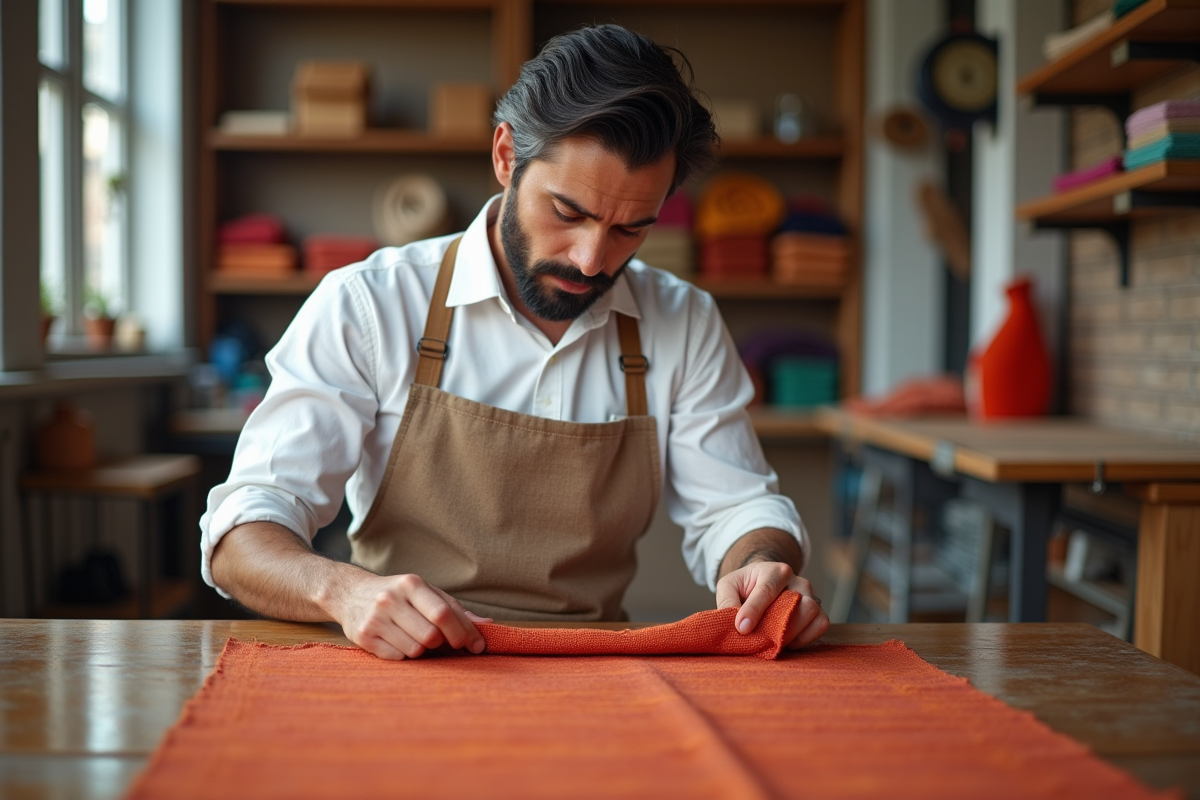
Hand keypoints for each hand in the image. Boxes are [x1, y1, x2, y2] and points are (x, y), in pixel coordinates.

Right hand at [334, 572, 490, 659]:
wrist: (350, 593)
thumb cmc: (399, 595)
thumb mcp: (426, 593)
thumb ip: (455, 609)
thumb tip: (488, 625)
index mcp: (411, 584)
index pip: (443, 613)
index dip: (462, 633)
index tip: (474, 646)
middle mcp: (390, 599)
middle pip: (431, 635)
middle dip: (441, 643)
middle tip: (438, 640)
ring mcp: (375, 619)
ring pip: (415, 650)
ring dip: (422, 650)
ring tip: (414, 637)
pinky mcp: (363, 638)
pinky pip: (397, 658)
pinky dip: (404, 655)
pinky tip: (397, 641)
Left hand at [715, 561, 828, 648]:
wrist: (764, 583)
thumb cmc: (746, 586)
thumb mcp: (729, 586)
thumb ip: (727, 601)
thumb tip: (735, 625)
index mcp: (774, 571)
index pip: (767, 590)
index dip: (754, 611)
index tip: (742, 628)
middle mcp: (797, 581)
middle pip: (798, 604)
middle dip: (778, 626)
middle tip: (760, 639)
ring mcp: (811, 595)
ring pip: (812, 613)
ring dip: (792, 633)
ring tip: (774, 640)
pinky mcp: (819, 610)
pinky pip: (821, 625)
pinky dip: (806, 637)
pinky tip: (789, 641)